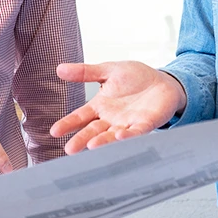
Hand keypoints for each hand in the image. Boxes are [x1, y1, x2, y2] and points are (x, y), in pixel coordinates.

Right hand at [51, 61, 186, 153]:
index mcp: (100, 106)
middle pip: (93, 131)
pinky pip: (135, 131)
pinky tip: (120, 135)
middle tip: (70, 149)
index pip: (80, 117)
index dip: (68, 124)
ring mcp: (127, 123)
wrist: (163, 81)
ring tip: (91, 146)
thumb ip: (86, 72)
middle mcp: (111, 119)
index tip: (55, 131)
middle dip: (81, 139)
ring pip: (112, 135)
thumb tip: (60, 68)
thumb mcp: (109, 70)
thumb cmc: (136, 77)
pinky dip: (128, 135)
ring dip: (102, 141)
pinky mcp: (145, 124)